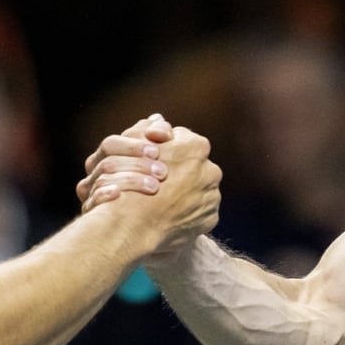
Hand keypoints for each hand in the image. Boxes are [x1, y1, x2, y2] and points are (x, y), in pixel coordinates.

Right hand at [77, 113, 174, 212]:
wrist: (149, 221)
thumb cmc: (155, 181)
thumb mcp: (159, 157)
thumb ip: (158, 135)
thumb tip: (157, 118)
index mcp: (107, 155)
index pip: (113, 144)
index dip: (134, 145)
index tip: (157, 151)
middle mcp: (95, 171)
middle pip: (108, 160)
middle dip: (136, 163)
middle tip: (162, 172)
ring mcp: (90, 192)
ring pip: (103, 178)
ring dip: (130, 180)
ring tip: (154, 186)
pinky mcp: (91, 211)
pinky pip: (92, 201)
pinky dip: (104, 196)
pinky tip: (119, 195)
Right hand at [106, 125, 220, 257]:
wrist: (134, 225)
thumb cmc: (131, 181)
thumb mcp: (136, 146)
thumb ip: (153, 130)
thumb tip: (159, 119)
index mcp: (196, 147)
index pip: (185, 141)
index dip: (168, 151)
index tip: (155, 161)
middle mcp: (211, 170)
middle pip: (195, 167)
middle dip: (181, 172)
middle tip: (159, 181)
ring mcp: (212, 196)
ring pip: (200, 189)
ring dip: (185, 193)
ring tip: (162, 202)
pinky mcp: (210, 218)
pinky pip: (200, 212)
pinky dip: (188, 213)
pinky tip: (169, 216)